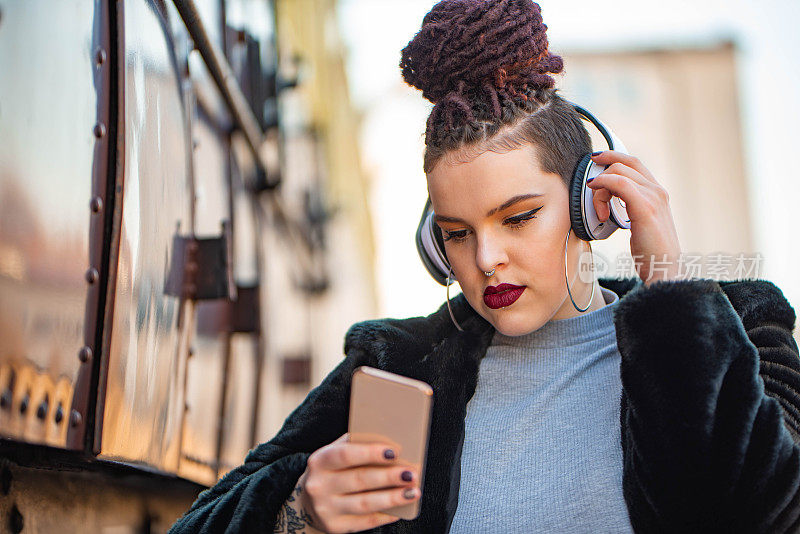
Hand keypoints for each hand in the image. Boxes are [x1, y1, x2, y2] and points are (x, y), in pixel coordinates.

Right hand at [297, 433, 420, 533]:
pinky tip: (401, 510)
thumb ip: (355, 444)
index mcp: (319, 461)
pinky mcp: (334, 527)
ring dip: (392, 498)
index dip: (370, 453)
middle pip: (359, 480)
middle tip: (412, 474)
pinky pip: (365, 522)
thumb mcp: (333, 453)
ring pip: (365, 503)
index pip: (346, 454)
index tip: (394, 452)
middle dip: (389, 476)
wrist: (306, 503)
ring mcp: (325, 509)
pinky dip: (385, 515)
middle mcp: (319, 486)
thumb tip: (389, 440)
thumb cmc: (330, 471)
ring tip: (413, 491)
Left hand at [587, 151, 682, 285]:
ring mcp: (654, 197)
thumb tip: (609, 203)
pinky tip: (598, 202)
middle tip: (590, 186)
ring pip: (618, 173)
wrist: (665, 272)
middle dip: (603, 169)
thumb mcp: (641, 225)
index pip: (634, 164)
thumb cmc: (651, 253)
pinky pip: (619, 183)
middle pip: (625, 164)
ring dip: (600, 188)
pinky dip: (603, 185)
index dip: (613, 157)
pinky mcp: (645, 208)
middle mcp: (658, 191)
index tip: (596, 160)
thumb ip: (631, 209)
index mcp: (658, 193)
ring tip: (600, 212)